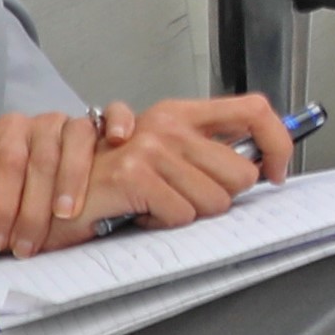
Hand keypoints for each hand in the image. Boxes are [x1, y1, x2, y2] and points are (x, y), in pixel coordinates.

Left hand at [0, 111, 104, 259]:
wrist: (35, 174)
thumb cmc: (9, 181)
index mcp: (12, 130)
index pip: (6, 161)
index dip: (1, 202)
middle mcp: (45, 123)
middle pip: (41, 159)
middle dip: (32, 209)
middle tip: (26, 245)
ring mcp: (76, 123)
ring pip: (78, 138)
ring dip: (73, 177)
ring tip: (66, 215)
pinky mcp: (105, 124)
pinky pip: (115, 112)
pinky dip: (118, 121)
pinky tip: (118, 139)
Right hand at [79, 95, 299, 229]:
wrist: (57, 197)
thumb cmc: (112, 182)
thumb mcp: (163, 156)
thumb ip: (207, 155)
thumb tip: (260, 168)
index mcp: (180, 113)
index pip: (255, 110)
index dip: (278, 143)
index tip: (276, 172)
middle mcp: (168, 124)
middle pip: (242, 174)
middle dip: (220, 198)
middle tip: (183, 198)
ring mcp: (150, 147)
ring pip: (214, 202)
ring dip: (187, 213)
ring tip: (155, 204)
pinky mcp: (133, 175)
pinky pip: (181, 216)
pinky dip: (162, 224)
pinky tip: (138, 212)